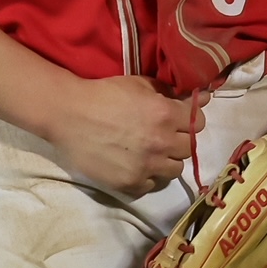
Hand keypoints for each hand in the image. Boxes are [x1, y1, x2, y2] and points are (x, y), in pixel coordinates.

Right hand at [48, 75, 205, 196]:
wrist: (69, 114)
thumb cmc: (103, 94)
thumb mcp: (137, 83)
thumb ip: (167, 91)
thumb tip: (196, 97)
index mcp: (165, 114)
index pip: (197, 123)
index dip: (190, 119)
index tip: (180, 119)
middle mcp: (161, 142)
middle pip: (188, 148)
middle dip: (179, 140)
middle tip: (163, 135)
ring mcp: (147, 166)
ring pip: (175, 169)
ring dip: (166, 160)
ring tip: (151, 153)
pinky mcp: (131, 183)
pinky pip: (152, 184)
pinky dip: (148, 175)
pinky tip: (136, 165)